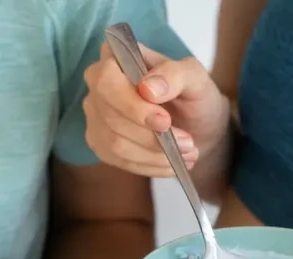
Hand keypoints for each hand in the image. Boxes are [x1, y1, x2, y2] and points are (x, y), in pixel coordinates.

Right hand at [82, 43, 231, 176]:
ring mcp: (96, 116)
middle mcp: (98, 85)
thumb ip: (175, 74)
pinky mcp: (100, 143)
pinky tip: (171, 163)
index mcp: (117, 58)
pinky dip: (149, 165)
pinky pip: (118, 161)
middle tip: (187, 142)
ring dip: (154, 154)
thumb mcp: (196, 78)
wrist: (196, 125)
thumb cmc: (193, 95)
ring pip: (114, 143)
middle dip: (150, 136)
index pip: (106, 79)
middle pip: (110, 116)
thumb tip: (148, 88)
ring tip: (187, 152)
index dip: (131, 104)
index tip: (164, 121)